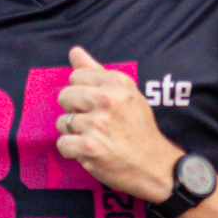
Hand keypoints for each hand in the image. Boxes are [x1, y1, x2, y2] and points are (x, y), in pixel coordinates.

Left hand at [55, 46, 179, 204]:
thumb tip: (74, 51)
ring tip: (95, 138)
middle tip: (94, 124)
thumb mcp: (126, 94)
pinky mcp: (89, 146)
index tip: (96, 105)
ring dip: (74, 133)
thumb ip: (96, 71)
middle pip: (65, 96)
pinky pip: (63, 143)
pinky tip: (90, 152)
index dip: (82, 93)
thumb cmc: (139, 129)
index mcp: (117, 82)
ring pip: (62, 122)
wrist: (155, 166)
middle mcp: (107, 99)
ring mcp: (97, 123)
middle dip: (74, 111)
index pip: (76, 77)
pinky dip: (73, 151)